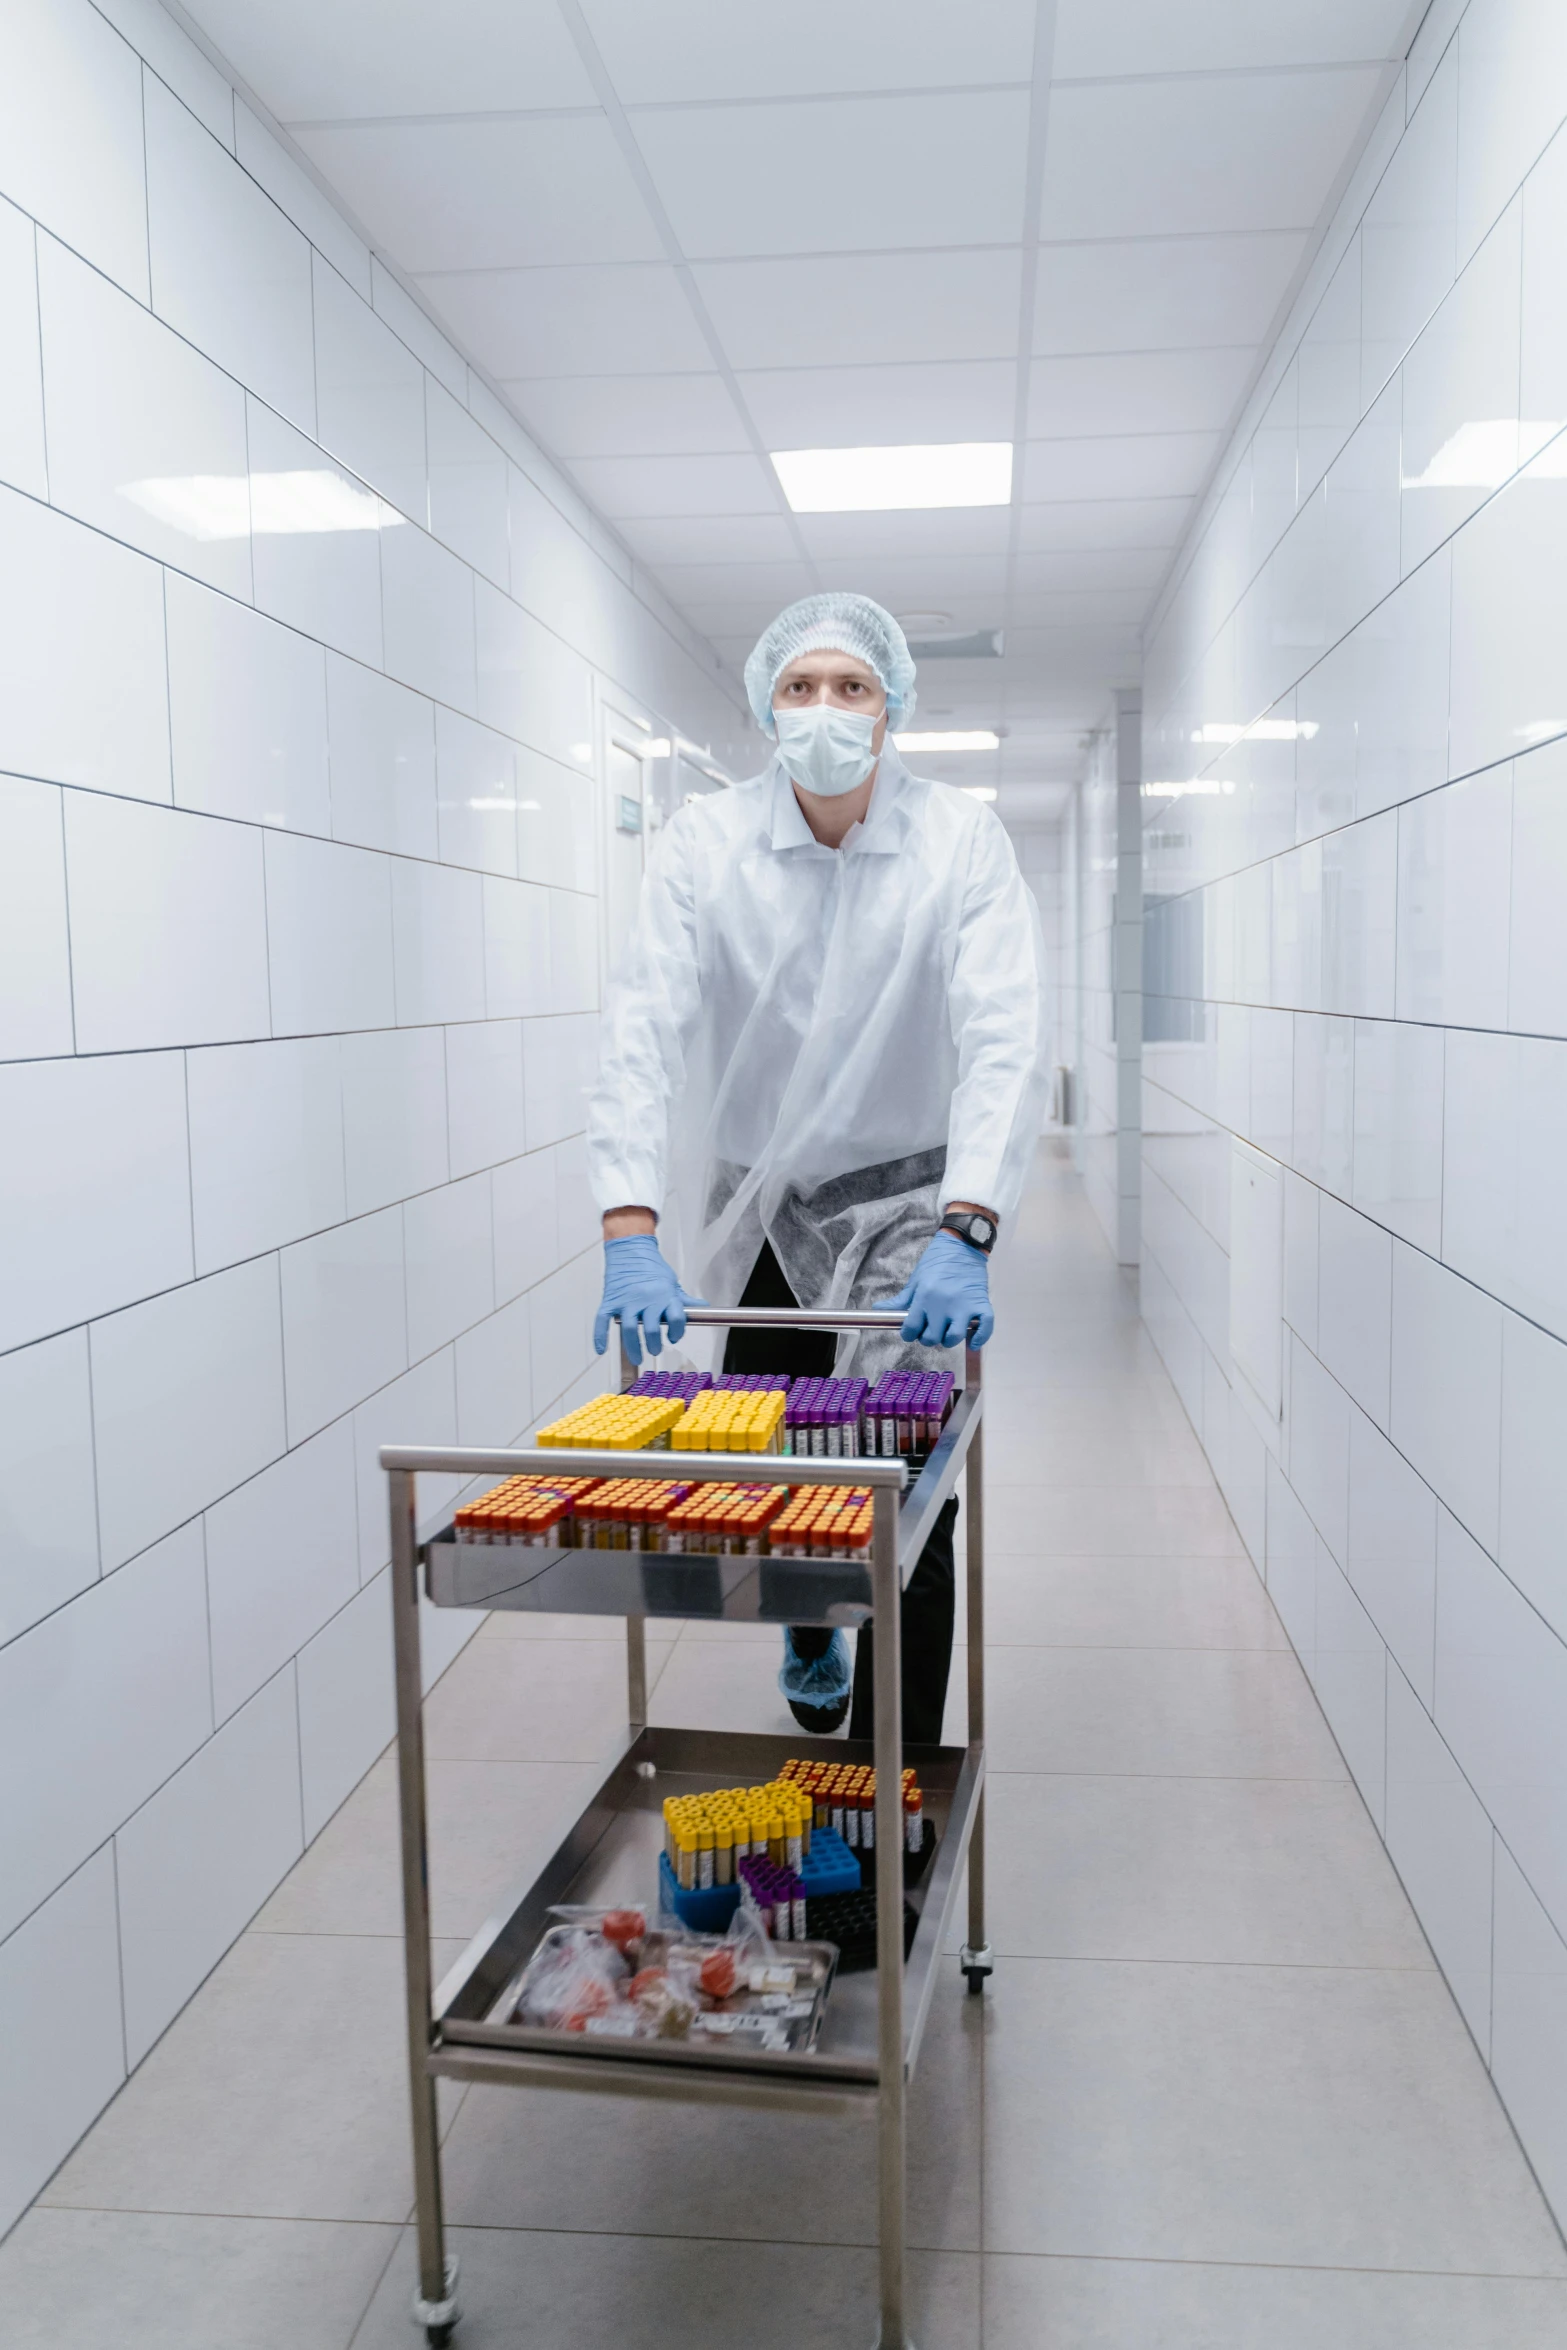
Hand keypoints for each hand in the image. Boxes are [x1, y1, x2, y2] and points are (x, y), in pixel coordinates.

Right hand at [593, 1235, 705, 1363]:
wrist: (630, 1248)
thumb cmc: (651, 1266)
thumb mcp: (671, 1282)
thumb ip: (684, 1299)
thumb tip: (703, 1307)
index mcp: (664, 1294)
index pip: (676, 1319)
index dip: (677, 1332)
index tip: (674, 1338)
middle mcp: (646, 1298)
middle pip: (651, 1328)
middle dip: (654, 1344)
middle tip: (655, 1350)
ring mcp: (626, 1300)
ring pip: (629, 1329)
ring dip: (633, 1347)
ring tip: (638, 1357)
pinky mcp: (610, 1300)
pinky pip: (603, 1320)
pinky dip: (600, 1336)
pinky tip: (601, 1349)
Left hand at [876, 1232, 993, 1349]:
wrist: (963, 1244)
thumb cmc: (937, 1261)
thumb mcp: (916, 1280)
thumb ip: (900, 1300)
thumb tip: (878, 1310)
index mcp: (924, 1297)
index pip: (912, 1328)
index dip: (909, 1334)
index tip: (911, 1332)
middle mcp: (944, 1304)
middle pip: (932, 1337)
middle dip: (928, 1338)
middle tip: (930, 1331)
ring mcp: (964, 1305)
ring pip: (954, 1337)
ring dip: (949, 1340)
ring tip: (947, 1333)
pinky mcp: (981, 1304)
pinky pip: (984, 1328)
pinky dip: (979, 1338)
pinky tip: (972, 1342)